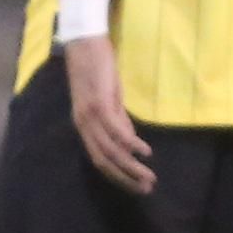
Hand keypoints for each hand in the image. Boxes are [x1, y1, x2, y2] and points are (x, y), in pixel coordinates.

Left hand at [63, 35, 154, 195]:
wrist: (85, 42)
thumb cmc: (97, 69)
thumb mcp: (109, 98)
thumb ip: (118, 120)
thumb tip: (129, 143)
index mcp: (84, 126)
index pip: (99, 159)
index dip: (118, 176)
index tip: (137, 187)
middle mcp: (83, 124)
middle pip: (103, 161)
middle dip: (126, 178)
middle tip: (146, 189)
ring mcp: (89, 114)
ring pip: (110, 150)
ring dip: (131, 166)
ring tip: (149, 176)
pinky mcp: (99, 103)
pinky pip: (115, 129)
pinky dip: (131, 143)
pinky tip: (145, 152)